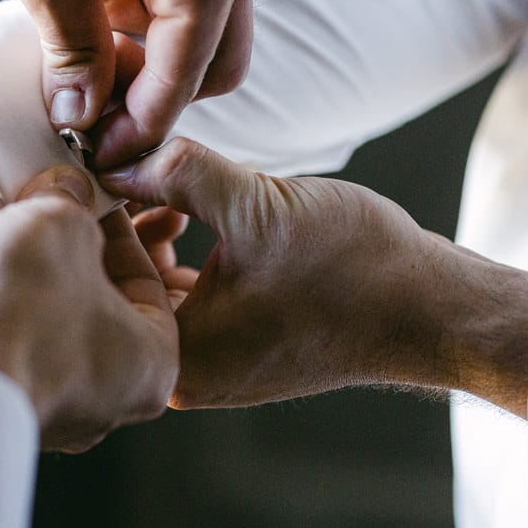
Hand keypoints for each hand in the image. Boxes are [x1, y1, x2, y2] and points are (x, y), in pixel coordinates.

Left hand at [0, 0, 253, 166]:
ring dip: (154, 64)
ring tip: (85, 70)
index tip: (95, 156)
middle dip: (158, 102)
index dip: (137, 131)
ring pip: (207, 35)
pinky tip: (96, 25)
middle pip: (217, 68)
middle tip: (92, 117)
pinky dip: (152, 26)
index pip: (185, 84)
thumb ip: (73, 57)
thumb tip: (80, 116)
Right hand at [0, 167, 177, 451]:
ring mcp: (42, 400)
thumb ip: (69, 201)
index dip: (121, 229)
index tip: (96, 197)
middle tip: (47, 198)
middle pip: (90, 296)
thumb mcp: (62, 225)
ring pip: (39, 309)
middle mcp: (101, 396)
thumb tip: (63, 189)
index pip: (150, 285)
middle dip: (62, 239)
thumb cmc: (21, 318)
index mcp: (148, 367)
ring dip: (18, 254)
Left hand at [103, 139, 527, 415]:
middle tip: (124, 163)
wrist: (434, 309)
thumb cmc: (357, 268)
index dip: (97, 211)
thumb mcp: (257, 206)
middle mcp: (189, 375)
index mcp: (180, 356)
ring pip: (159, 290)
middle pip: (125, 289)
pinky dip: (188, 254)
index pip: (105, 281)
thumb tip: (119, 152)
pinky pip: (192, 298)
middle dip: (124, 221)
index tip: (93, 161)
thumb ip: (180, 174)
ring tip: (167, 181)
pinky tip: (199, 211)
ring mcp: (218, 367)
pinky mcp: (243, 350)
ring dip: (156, 233)